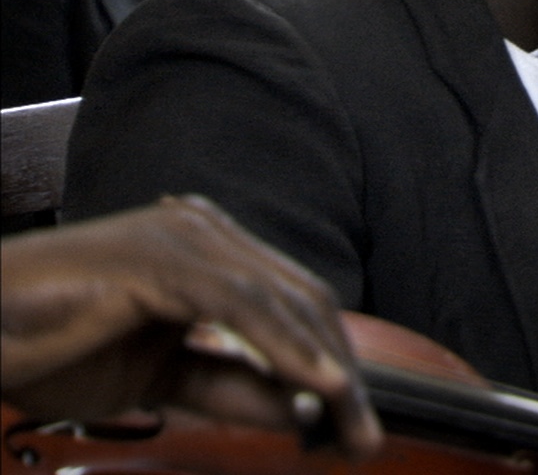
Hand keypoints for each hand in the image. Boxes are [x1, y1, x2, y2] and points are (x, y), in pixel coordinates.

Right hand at [0, 196, 379, 456]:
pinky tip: (315, 387)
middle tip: (363, 436)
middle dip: (340, 370)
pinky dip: (285, 348)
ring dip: (324, 368)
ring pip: (282, 302)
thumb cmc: (44, 347)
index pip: (293, 303)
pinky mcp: (160, 258)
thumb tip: (300, 410)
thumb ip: (226, 385)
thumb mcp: (155, 380)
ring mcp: (184, 236)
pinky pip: (242, 306)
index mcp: (205, 250)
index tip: (354, 421)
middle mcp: (203, 231)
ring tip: (347, 422)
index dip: (331, 360)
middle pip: (301, 300)